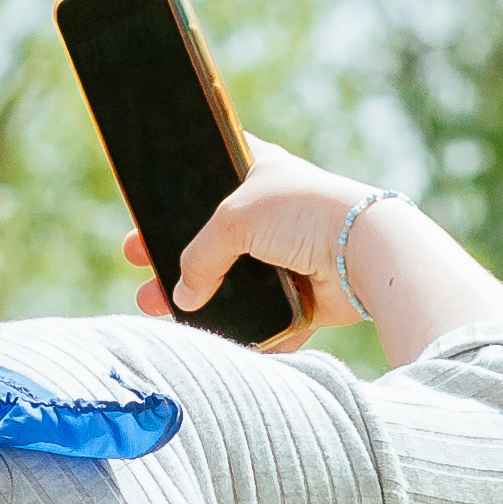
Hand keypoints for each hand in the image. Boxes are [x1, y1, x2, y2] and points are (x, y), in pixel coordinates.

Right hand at [123, 135, 380, 340]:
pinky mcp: (302, 293)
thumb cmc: (302, 213)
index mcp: (258, 172)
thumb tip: (181, 297)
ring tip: (162, 309)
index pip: (208, 173)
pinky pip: (264, 315)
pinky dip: (245, 327)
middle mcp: (272, 211)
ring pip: (233, 279)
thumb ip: (198, 257)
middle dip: (172, 254)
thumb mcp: (233, 219)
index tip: (145, 211)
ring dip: (201, 297)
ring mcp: (287, 253)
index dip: (176, 191)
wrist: (362, 251)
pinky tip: (211, 332)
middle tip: (140, 264)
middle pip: (211, 236)